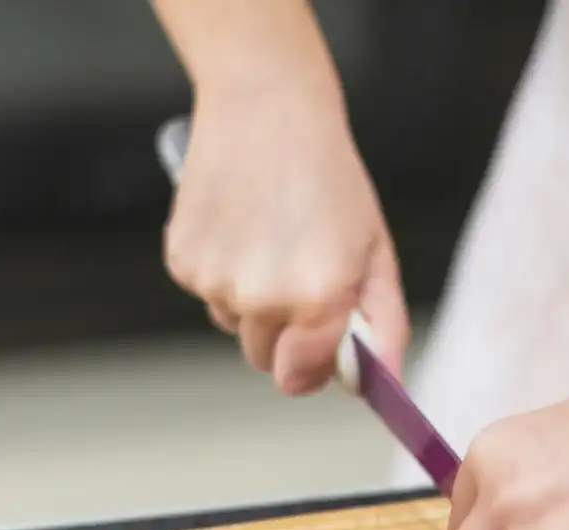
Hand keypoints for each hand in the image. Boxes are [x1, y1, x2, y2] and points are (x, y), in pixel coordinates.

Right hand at [163, 88, 409, 394]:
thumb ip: (385, 326)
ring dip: (250, 298)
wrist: (268, 107)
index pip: (299, 378)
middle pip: (263, 358)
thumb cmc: (329, 178)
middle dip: (283, 333)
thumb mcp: (376, 251)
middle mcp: (262, 297)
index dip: (311, 368)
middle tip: (299, 274)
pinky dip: (221, 270)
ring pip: (233, 322)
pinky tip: (240, 225)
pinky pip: (205, 291)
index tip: (319, 347)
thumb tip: (386, 383)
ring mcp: (215, 281)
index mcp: (317, 298)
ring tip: (270, 237)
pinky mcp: (181, 261)